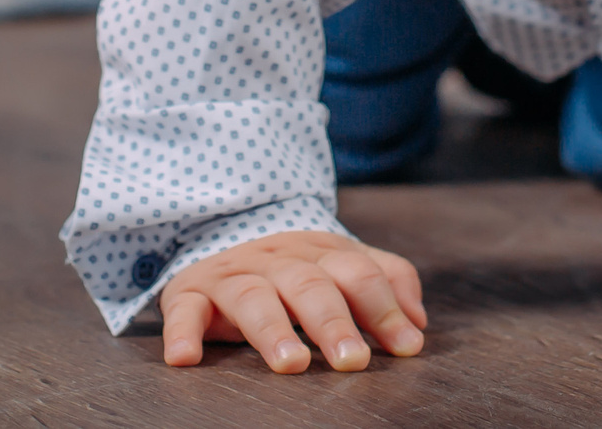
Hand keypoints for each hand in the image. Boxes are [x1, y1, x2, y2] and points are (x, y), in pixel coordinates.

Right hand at [159, 230, 427, 372]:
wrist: (221, 237)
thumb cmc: (295, 268)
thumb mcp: (341, 264)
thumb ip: (385, 282)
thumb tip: (419, 323)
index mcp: (321, 252)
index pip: (359, 273)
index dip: (384, 309)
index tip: (406, 347)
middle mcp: (278, 259)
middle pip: (310, 285)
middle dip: (333, 322)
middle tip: (353, 359)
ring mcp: (233, 274)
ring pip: (253, 297)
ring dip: (272, 330)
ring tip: (291, 363)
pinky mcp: (191, 292)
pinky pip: (184, 310)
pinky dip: (182, 332)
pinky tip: (186, 359)